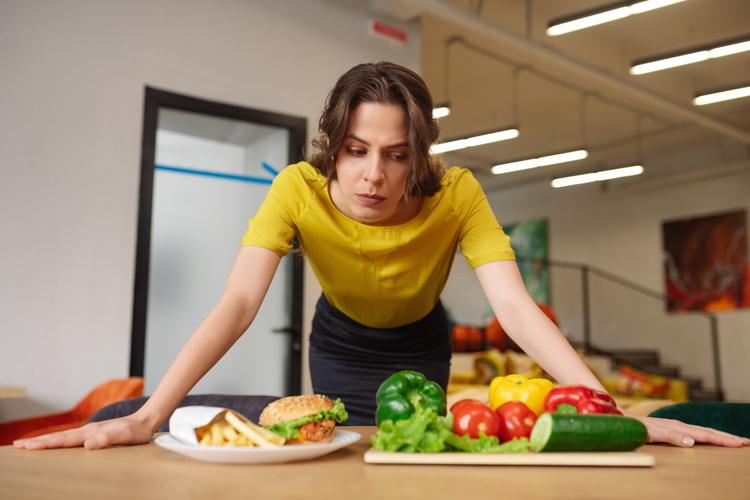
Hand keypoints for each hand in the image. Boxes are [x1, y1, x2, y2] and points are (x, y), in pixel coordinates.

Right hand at [13, 415, 155, 450]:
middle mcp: (88, 431)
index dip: (44, 444)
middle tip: (17, 446)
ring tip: (28, 444)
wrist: (146, 420)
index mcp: (91, 432)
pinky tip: (55, 444)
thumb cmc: (137, 430)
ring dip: (45, 441)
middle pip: (58, 437)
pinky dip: (58, 441)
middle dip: (38, 442)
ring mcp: (90, 432)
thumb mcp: (125, 436)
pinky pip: (71, 439)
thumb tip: (87, 445)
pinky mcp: (94, 434)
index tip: (26, 446)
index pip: (63, 440)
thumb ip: (108, 439)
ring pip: (63, 437)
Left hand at [623, 411, 749, 447]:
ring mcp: (678, 427)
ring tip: (736, 440)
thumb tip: (692, 441)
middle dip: (728, 437)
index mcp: (679, 427)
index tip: (740, 443)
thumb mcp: (653, 433)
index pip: (706, 435)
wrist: (623, 421)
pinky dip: (709, 436)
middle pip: (709, 432)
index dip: (723, 440)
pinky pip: (697, 434)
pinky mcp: (674, 430)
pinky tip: (712, 439)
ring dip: (721, 436)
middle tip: (747, 442)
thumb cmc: (637, 428)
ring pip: (704, 432)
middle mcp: (680, 426)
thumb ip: (671, 436)